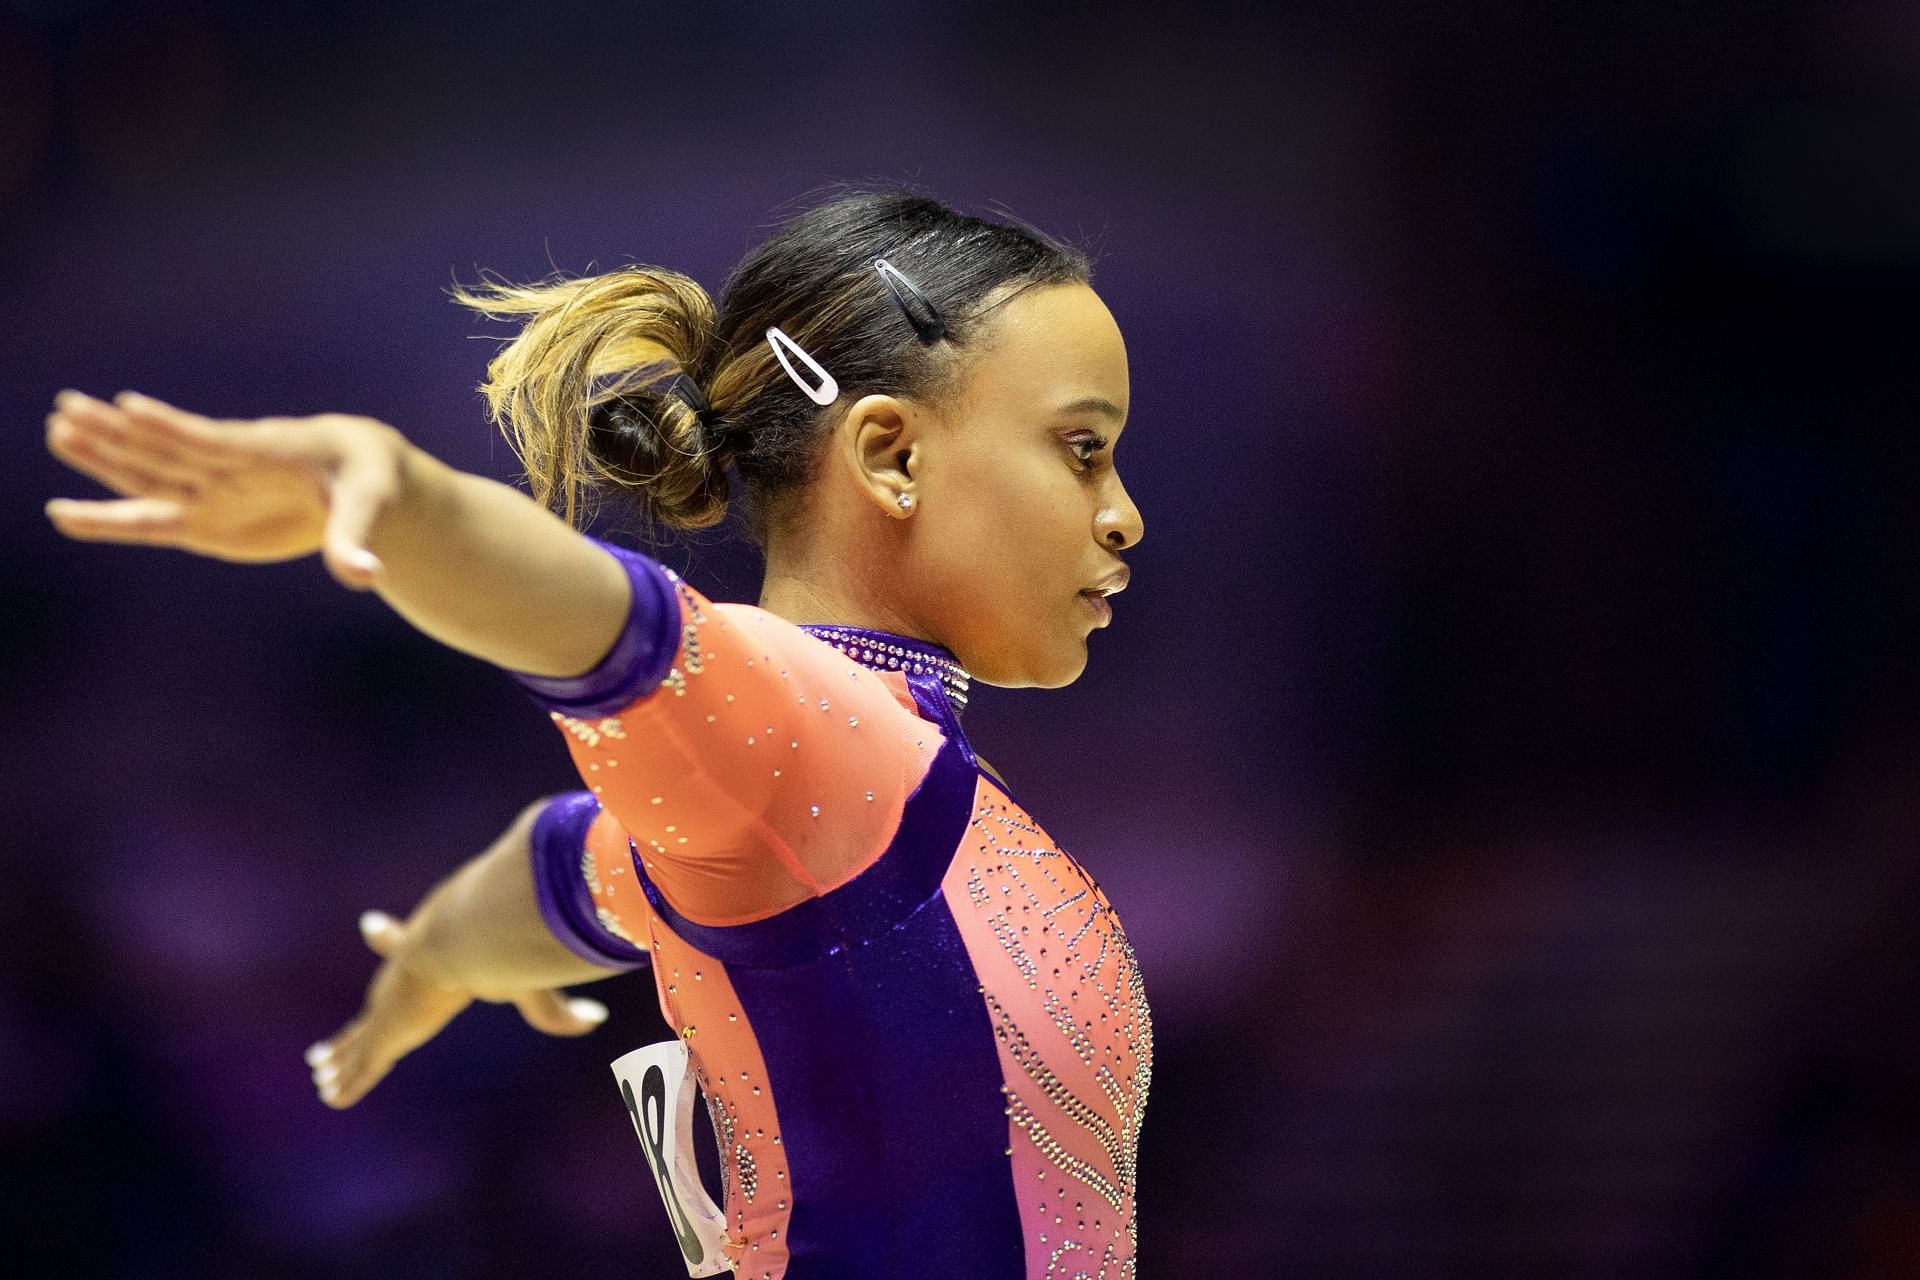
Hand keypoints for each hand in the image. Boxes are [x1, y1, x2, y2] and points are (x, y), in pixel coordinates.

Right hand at [44, 389, 407, 590]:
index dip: (173, 426)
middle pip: (166, 452)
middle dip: (119, 436)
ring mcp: (213, 494)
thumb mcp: (369, 507)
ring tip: (57, 429)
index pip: (214, 440)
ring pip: (149, 477)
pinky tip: (66, 512)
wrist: (358, 477)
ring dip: (104, 457)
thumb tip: (365, 576)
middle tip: (66, 413)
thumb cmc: (365, 481)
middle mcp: (229, 470)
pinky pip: (151, 520)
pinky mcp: (206, 522)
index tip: (129, 406)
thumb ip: (355, 542)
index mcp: (268, 453)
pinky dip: (111, 520)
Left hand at [305, 909, 609, 1108]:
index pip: (400, 943)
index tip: (368, 923)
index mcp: (427, 953)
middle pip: (375, 1001)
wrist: (457, 941)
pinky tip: (331, 1094)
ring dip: (340, 1054)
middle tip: (337, 1026)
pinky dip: (348, 1081)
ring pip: (359, 1036)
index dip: (387, 937)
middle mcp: (400, 981)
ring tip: (320, 1067)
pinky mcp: (383, 1034)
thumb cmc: (494, 952)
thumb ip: (556, 1009)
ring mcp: (387, 1009)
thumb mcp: (530, 982)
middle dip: (358, 1016)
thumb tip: (595, 1018)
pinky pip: (362, 1063)